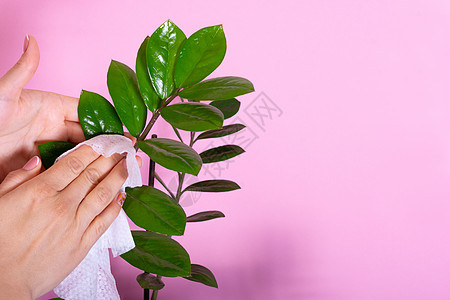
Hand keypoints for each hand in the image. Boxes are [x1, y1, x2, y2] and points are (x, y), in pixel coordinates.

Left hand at [0, 35, 141, 180]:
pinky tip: (91, 182)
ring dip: (95, 162)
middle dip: (107, 145)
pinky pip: (62, 171)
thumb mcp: (4, 93)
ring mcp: (45, 147)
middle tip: (127, 155)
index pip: (87, 113)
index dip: (107, 122)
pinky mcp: (37, 165)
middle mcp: (51, 127)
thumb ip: (23, 70)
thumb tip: (31, 40)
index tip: (126, 133)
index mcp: (50, 108)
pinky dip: (77, 176)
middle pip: (87, 136)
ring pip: (77, 155)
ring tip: (116, 170)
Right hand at [0, 145, 129, 298]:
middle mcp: (62, 205)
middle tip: (124, 146)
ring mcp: (75, 225)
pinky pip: (105, 220)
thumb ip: (19, 178)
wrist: (4, 280)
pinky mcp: (83, 244)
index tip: (106, 140)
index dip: (94, 149)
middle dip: (111, 157)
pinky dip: (116, 206)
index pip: (74, 162)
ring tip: (129, 164)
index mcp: (40, 192)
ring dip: (119, 176)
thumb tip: (38, 160)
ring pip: (103, 194)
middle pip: (93, 174)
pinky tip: (122, 195)